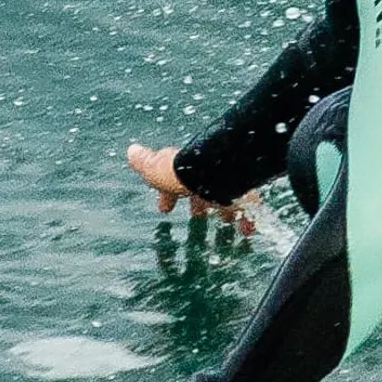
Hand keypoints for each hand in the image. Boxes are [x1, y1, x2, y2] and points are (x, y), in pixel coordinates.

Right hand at [127, 141, 254, 231]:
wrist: (216, 170)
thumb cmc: (185, 172)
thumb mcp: (157, 170)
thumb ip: (146, 164)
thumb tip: (132, 151)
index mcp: (184, 169)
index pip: (174, 180)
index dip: (167, 194)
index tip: (164, 208)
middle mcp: (207, 174)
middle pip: (202, 189)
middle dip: (198, 202)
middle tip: (197, 215)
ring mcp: (227, 183)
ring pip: (226, 198)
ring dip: (223, 211)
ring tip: (224, 223)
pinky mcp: (245, 193)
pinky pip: (249, 209)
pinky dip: (247, 220)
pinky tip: (247, 231)